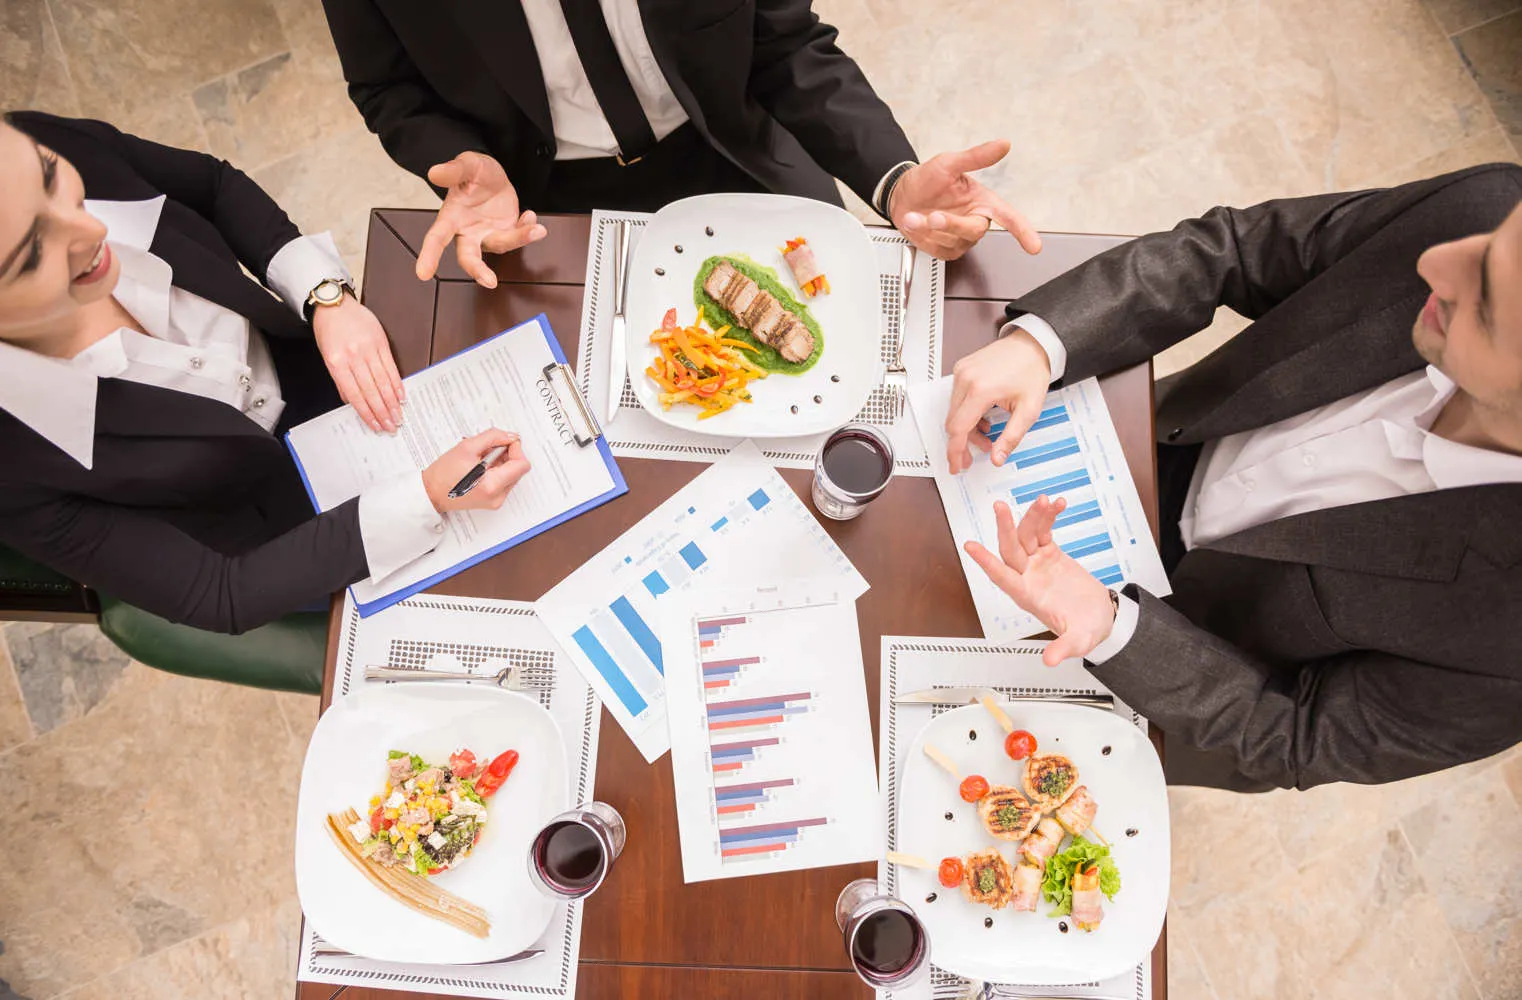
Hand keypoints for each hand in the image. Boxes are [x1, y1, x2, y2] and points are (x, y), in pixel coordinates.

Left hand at [312, 294, 404, 432]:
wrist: (335, 305)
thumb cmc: (329, 330)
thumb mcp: (327, 356)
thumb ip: (340, 380)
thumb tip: (351, 401)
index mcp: (337, 363)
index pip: (354, 394)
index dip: (366, 412)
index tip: (375, 425)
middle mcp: (354, 357)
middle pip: (371, 391)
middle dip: (382, 412)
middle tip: (391, 426)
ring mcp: (369, 350)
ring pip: (383, 381)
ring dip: (392, 402)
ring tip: (398, 415)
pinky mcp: (381, 343)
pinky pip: (391, 367)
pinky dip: (397, 383)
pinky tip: (401, 395)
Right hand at [417, 152, 547, 287]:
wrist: (494, 176)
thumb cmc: (474, 173)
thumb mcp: (467, 165)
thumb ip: (453, 170)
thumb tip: (434, 172)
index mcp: (451, 218)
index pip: (436, 238)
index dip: (429, 256)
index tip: (423, 274)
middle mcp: (468, 232)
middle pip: (468, 257)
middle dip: (478, 270)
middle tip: (490, 281)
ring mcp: (488, 235)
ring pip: (501, 245)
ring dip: (519, 238)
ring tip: (537, 229)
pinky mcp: (506, 234)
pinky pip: (518, 237)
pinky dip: (527, 229)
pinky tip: (530, 215)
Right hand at [421, 430, 531, 513]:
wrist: (431, 493)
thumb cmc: (443, 474)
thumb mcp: (467, 447)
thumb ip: (493, 437)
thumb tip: (510, 436)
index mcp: (492, 486)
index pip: (522, 465)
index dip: (516, 449)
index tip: (505, 441)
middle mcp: (497, 497)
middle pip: (518, 469)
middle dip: (506, 454)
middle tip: (487, 449)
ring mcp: (496, 501)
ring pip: (511, 474)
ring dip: (500, 462)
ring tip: (480, 458)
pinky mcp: (493, 500)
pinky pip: (503, 480)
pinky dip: (496, 470)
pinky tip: (480, 467)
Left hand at [890, 140, 1040, 259]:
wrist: (900, 196)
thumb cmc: (927, 179)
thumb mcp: (949, 163)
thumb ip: (977, 157)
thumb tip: (1003, 144)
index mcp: (983, 202)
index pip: (1009, 218)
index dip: (1023, 232)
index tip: (1034, 246)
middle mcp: (975, 221)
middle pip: (975, 231)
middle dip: (952, 224)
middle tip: (932, 216)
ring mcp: (960, 238)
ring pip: (954, 241)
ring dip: (930, 229)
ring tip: (914, 215)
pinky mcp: (945, 250)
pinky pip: (939, 250)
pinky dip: (924, 237)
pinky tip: (916, 224)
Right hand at [945, 328, 1051, 472]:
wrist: (1032, 344)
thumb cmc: (1032, 371)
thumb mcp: (1029, 410)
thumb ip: (1011, 437)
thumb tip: (997, 458)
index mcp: (980, 390)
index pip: (958, 429)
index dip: (955, 452)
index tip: (956, 466)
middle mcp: (965, 379)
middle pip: (953, 423)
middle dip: (963, 443)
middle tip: (975, 456)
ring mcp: (961, 372)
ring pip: (954, 412)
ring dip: (966, 428)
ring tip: (987, 434)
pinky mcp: (961, 369)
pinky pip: (956, 398)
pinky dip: (966, 412)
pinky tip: (982, 417)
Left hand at [964, 498, 1115, 665]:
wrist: (1101, 617)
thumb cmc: (1086, 629)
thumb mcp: (1078, 641)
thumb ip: (1063, 648)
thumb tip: (1049, 661)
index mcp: (1027, 596)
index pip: (1002, 577)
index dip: (986, 562)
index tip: (969, 546)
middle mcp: (1027, 576)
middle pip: (1010, 549)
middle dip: (1005, 528)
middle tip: (1000, 507)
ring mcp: (1037, 563)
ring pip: (1027, 534)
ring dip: (1033, 516)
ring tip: (1044, 500)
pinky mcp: (1050, 553)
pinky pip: (1045, 530)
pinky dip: (1049, 516)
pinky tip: (1057, 504)